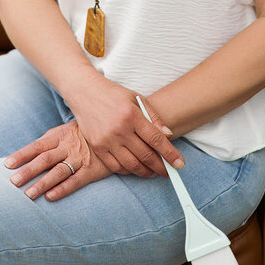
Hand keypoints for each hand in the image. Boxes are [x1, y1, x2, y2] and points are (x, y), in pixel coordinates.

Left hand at [4, 121, 111, 201]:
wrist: (114, 131)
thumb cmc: (85, 132)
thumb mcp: (67, 129)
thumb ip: (51, 140)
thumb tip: (30, 152)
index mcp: (59, 135)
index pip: (37, 146)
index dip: (22, 154)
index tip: (8, 164)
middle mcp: (67, 147)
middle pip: (44, 160)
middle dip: (28, 171)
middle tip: (13, 182)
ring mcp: (79, 159)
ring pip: (57, 172)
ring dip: (42, 184)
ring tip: (28, 195)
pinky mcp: (91, 170)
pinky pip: (75, 181)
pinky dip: (62, 189)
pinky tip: (51, 197)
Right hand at [65, 75, 183, 177]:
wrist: (85, 92)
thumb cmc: (114, 94)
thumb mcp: (137, 99)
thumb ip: (153, 117)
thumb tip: (169, 135)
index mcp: (132, 115)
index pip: (156, 139)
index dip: (170, 154)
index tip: (179, 164)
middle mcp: (119, 129)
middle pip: (145, 155)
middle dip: (160, 167)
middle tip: (168, 172)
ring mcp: (107, 140)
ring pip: (131, 164)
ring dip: (145, 172)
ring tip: (153, 172)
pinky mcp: (97, 147)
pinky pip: (115, 166)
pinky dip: (128, 171)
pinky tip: (135, 168)